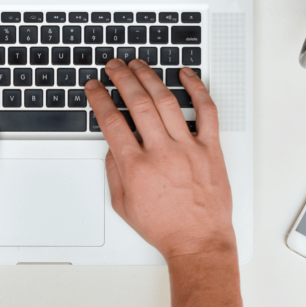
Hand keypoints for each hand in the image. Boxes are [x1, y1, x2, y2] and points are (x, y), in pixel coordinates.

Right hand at [84, 59, 234, 259]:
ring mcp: (188, 148)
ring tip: (138, 65)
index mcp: (137, 167)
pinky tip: (185, 75)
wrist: (198, 242)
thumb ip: (114, 172)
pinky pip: (206, 111)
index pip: (112, 121)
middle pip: (137, 103)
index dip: (99, 99)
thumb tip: (113, 146)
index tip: (94, 87)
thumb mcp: (124, 205)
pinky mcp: (210, 148)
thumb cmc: (164, 227)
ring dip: (149, 77)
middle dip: (121, 79)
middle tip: (113, 67)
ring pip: (166, 101)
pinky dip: (197, 89)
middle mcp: (162, 153)